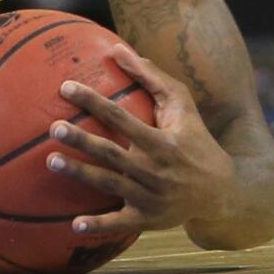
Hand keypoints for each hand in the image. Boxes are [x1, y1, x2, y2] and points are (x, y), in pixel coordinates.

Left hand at [46, 44, 235, 236]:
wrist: (223, 193)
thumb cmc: (194, 140)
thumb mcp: (182, 106)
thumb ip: (151, 76)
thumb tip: (116, 48)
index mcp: (162, 142)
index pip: (121, 117)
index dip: (93, 101)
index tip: (66, 87)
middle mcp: (156, 171)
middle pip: (112, 154)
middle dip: (82, 141)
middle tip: (54, 127)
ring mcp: (151, 198)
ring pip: (110, 184)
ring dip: (80, 174)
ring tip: (50, 160)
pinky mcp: (148, 220)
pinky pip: (120, 224)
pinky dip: (99, 225)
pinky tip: (74, 225)